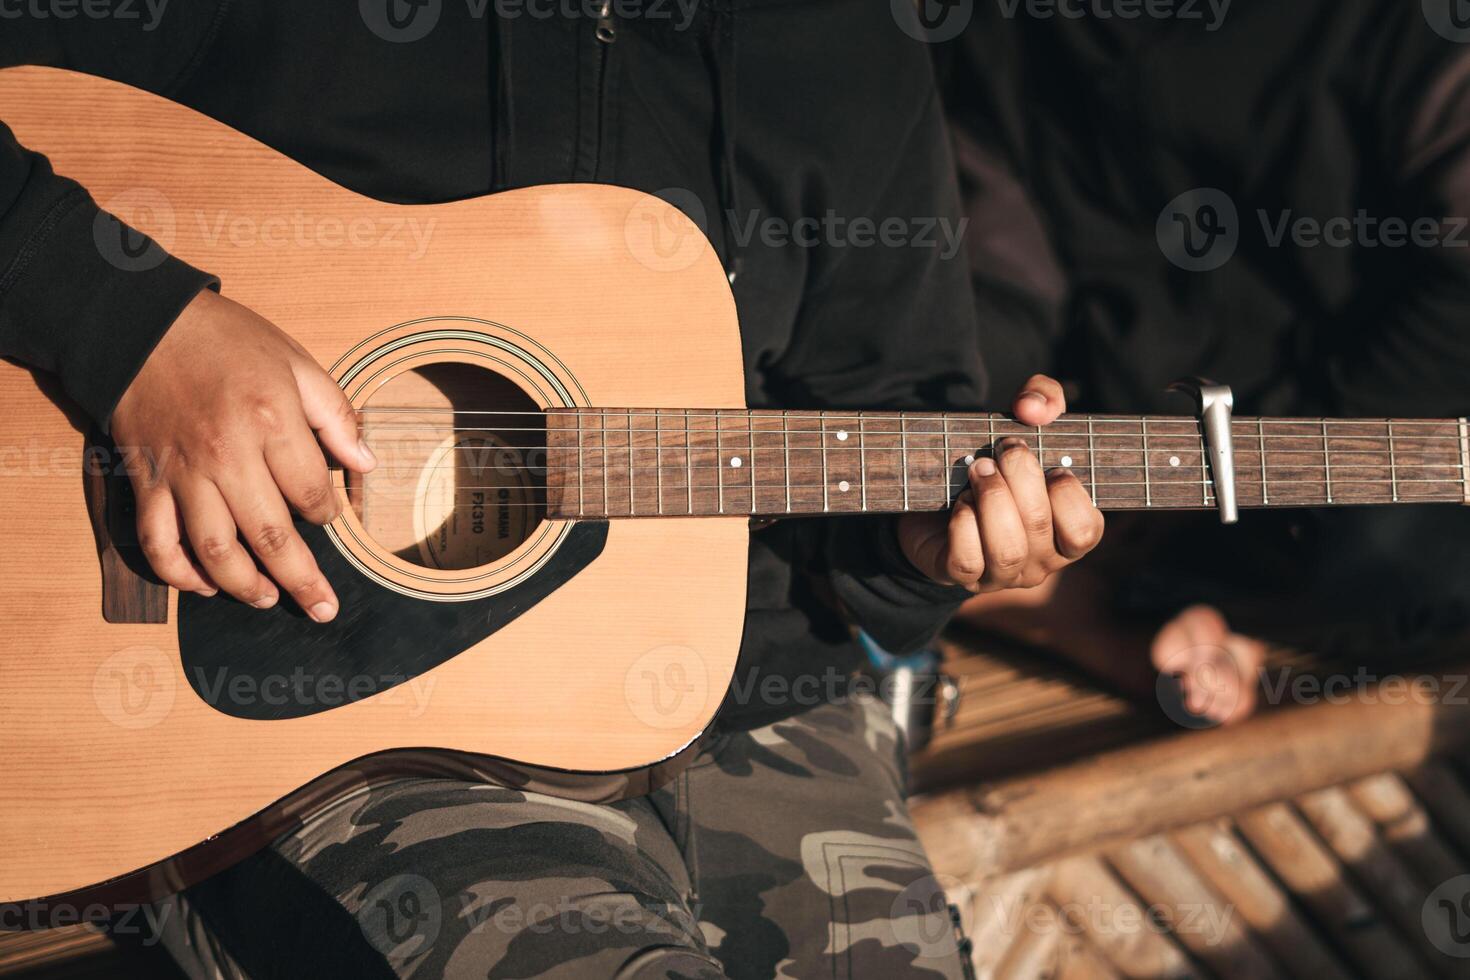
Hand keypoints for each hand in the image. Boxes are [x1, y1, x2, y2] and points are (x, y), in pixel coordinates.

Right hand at [110, 290, 376, 620]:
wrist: (142, 322)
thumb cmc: (226, 341)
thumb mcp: (296, 362)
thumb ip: (336, 416)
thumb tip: (366, 466)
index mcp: (272, 422)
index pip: (311, 493)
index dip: (329, 515)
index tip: (331, 517)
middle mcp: (227, 455)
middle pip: (270, 536)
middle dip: (302, 580)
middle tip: (323, 609)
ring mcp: (183, 472)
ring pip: (215, 551)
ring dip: (244, 587)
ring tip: (268, 599)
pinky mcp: (147, 479)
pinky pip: (158, 541)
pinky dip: (179, 573)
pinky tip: (204, 586)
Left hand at [897, 374, 1103, 592]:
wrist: (939, 489)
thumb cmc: (999, 460)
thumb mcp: (1028, 421)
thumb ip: (1044, 398)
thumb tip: (1032, 409)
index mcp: (1066, 534)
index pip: (1086, 531)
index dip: (1068, 494)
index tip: (1051, 465)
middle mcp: (1040, 561)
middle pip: (1039, 527)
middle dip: (1020, 477)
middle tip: (1001, 448)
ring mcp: (1000, 574)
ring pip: (1006, 550)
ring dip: (992, 500)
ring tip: (978, 470)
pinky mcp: (959, 575)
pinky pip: (967, 561)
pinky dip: (963, 526)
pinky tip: (960, 502)